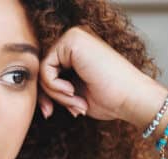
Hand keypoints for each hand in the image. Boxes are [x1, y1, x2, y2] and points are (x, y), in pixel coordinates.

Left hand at [38, 26, 161, 123]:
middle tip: (59, 111)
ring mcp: (73, 37)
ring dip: (55, 93)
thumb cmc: (110, 99)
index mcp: (76, 51)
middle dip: (47, 95)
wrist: (131, 99)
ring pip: (42, 70)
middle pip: (42, 69)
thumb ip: (54, 88)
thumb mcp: (73, 95)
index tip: (49, 113)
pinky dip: (54, 86)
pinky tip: (72, 91)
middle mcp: (74, 40)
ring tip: (75, 102)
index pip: (46, 72)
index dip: (45, 95)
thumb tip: (35, 96)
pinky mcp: (72, 40)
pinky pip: (45, 68)